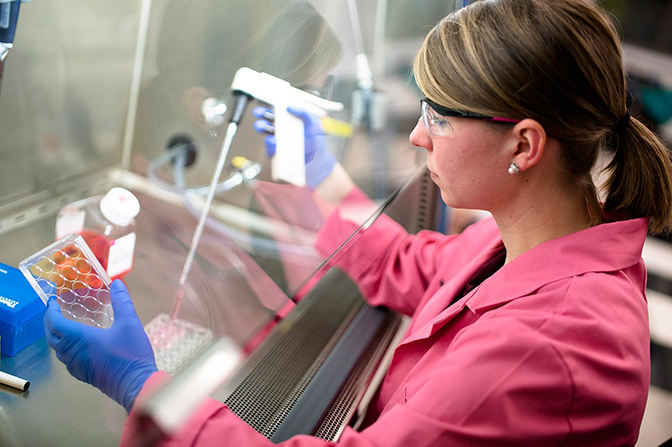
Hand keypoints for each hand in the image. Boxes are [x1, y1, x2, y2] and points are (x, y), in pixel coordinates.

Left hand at [44, 280, 157, 413]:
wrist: (136, 384)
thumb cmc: (131, 355)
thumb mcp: (129, 323)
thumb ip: (122, 301)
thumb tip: (117, 283)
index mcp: (78, 338)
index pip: (54, 323)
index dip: (51, 311)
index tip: (52, 302)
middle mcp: (72, 353)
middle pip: (51, 337)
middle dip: (50, 323)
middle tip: (54, 312)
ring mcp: (76, 366)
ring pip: (58, 350)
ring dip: (57, 336)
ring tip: (65, 326)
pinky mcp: (83, 374)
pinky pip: (67, 359)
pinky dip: (65, 348)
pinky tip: (79, 345)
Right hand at [253, 105, 336, 188]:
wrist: (318, 155)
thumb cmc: (314, 137)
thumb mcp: (312, 121)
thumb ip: (303, 111)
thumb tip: (290, 107)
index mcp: (284, 121)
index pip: (271, 115)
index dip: (262, 112)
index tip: (259, 112)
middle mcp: (279, 132)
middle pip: (264, 126)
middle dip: (260, 125)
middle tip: (262, 125)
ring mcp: (278, 143)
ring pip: (266, 139)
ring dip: (267, 141)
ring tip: (272, 139)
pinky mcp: (279, 154)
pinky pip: (271, 152)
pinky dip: (272, 149)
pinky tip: (277, 147)